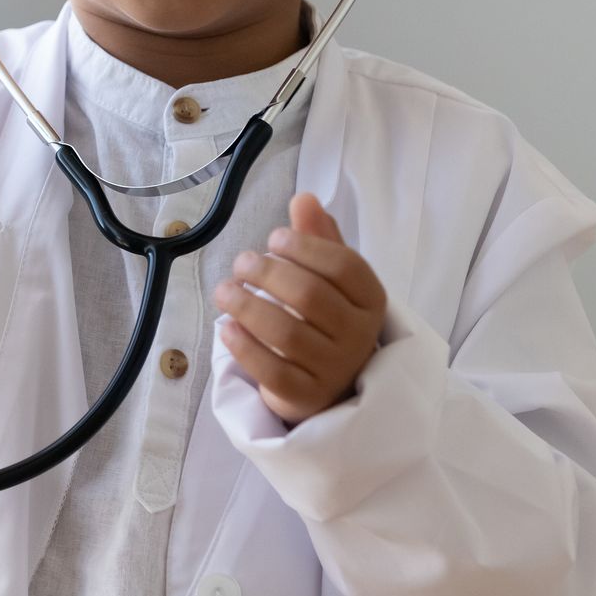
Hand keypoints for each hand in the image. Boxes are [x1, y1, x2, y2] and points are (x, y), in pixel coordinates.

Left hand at [213, 192, 387, 425]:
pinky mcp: (307, 397)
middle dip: (267, 273)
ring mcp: (335, 370)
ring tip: (224, 291)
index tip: (273, 237)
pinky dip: (245, 347)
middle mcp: (359, 336)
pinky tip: (227, 327)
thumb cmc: (326, 318)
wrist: (330, 383)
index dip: (305, 246)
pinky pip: (273, 372)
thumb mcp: (329, 277)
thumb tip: (304, 197)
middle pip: (310, 296)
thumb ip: (318, 238)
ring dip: (247, 306)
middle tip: (241, 262)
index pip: (344, 266)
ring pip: (287, 334)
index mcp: (371, 300)